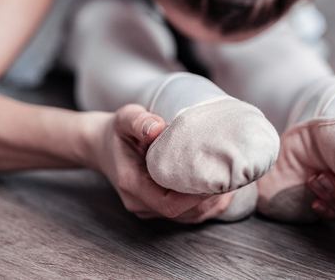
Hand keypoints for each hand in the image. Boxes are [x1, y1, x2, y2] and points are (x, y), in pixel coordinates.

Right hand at [94, 104, 233, 222]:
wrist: (102, 145)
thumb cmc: (117, 132)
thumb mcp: (125, 119)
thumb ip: (139, 122)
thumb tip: (157, 128)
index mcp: (132, 185)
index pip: (169, 205)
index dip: (195, 197)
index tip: (216, 179)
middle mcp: (140, 203)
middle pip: (183, 213)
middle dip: (210, 199)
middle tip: (232, 177)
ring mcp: (149, 208)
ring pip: (188, 217)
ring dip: (212, 203)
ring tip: (232, 181)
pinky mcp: (158, 206)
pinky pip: (186, 213)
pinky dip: (206, 203)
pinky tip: (222, 187)